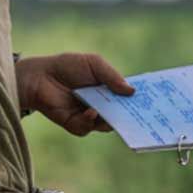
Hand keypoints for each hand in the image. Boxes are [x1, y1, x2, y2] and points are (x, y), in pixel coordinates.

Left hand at [15, 52, 135, 136]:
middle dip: (130, 115)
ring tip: (112, 113)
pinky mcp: (75, 124)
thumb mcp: (93, 64)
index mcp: (108, 88)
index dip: (138, 100)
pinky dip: (90, 121)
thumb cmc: (67, 66)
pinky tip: (90, 112)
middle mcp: (101, 104)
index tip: (152, 102)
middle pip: (120, 114)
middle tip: (140, 115)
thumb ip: (112, 76)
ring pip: (106, 124)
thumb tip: (132, 91)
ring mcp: (89, 115)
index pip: (127, 97)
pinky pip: (87, 128)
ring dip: (110, 119)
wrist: (40, 76)